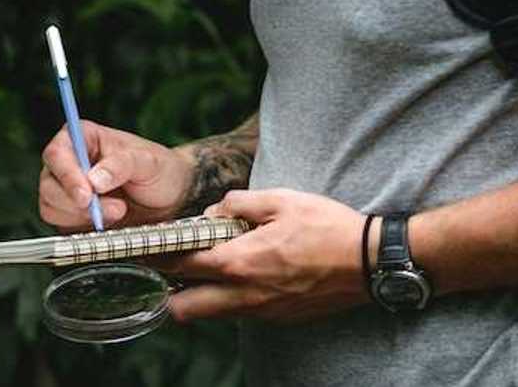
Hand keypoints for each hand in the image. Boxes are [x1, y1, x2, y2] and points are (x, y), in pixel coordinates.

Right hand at [37, 120, 192, 229]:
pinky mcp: (70, 214)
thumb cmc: (159, 170)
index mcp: (84, 138)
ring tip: (119, 211)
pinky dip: (82, 227)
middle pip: (49, 183)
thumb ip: (122, 165)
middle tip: (116, 208)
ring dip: (83, 216)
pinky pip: (60, 224)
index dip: (67, 174)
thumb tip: (94, 180)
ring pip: (50, 206)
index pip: (58, 152)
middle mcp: (69, 162)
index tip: (87, 194)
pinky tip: (108, 221)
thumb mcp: (148, 161)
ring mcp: (67, 189)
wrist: (170, 197)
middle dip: (77, 202)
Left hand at [161, 189, 371, 322]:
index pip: (181, 265)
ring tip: (210, 269)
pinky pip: (240, 313)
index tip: (150, 248)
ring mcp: (261, 311)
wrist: (368, 262)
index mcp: (240, 262)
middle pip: (183, 309)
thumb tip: (215, 210)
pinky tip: (248, 275)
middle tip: (174, 268)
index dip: (159, 256)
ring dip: (201, 296)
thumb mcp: (282, 199)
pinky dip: (232, 299)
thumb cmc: (327, 227)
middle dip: (169, 291)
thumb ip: (240, 203)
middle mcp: (244, 294)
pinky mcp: (278, 318)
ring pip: (211, 315)